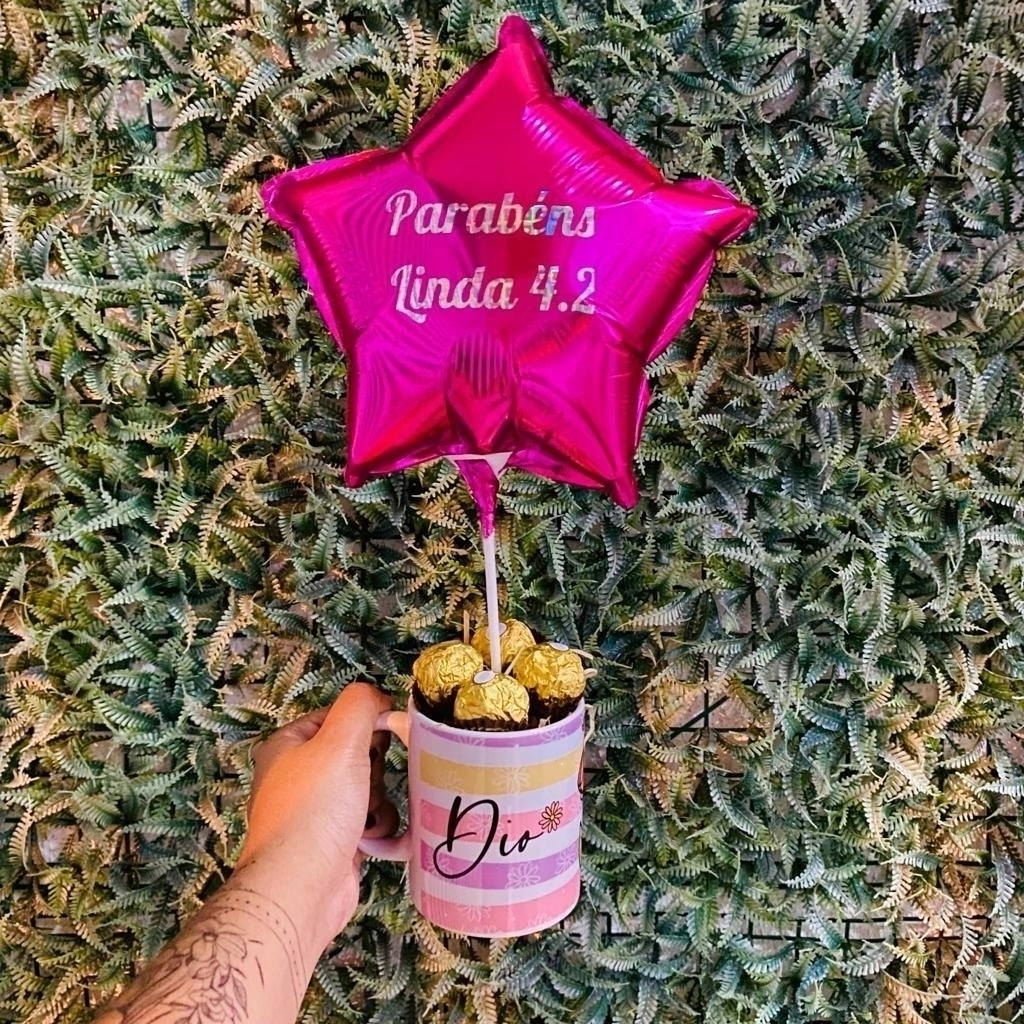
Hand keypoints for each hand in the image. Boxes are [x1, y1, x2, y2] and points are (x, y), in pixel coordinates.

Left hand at [235, 683, 397, 947]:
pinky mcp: (333, 842)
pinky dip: (377, 829)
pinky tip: (372, 840)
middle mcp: (296, 776)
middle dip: (374, 769)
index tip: (383, 736)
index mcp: (287, 745)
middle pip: (357, 753)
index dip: (366, 723)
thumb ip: (361, 705)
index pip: (338, 716)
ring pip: (368, 788)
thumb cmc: (317, 808)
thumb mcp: (340, 741)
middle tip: (367, 781)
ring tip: (367, 817)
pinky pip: (369, 821)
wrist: (301, 889)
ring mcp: (315, 812)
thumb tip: (378, 698)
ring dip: (378, 802)